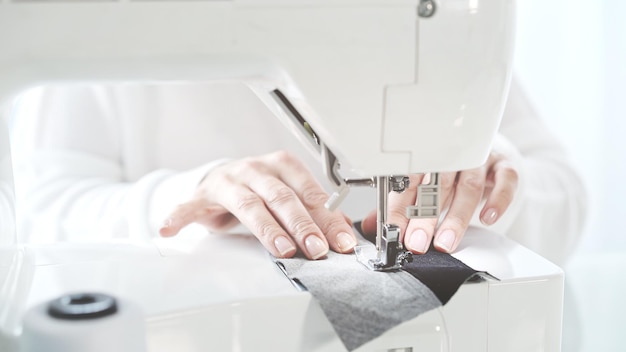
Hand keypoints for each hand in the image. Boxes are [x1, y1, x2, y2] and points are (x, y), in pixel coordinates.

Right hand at [159, 151, 357, 259]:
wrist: (221, 177)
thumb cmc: (259, 189)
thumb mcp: (289, 195)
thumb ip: (314, 212)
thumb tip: (345, 234)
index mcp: (282, 166)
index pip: (309, 192)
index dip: (327, 218)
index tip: (340, 241)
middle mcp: (256, 169)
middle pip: (282, 197)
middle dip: (302, 225)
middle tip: (316, 249)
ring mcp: (228, 181)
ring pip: (249, 204)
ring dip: (266, 229)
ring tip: (281, 249)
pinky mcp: (202, 195)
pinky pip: (191, 206)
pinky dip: (181, 217)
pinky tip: (171, 229)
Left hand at [361, 152, 518, 253]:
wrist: (491, 148)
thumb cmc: (452, 170)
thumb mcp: (425, 183)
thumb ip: (399, 205)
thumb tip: (371, 226)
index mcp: (427, 159)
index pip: (408, 182)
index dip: (400, 208)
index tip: (393, 233)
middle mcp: (452, 156)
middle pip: (436, 186)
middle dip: (424, 217)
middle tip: (416, 242)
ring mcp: (479, 159)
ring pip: (467, 186)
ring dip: (455, 216)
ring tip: (445, 242)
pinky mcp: (504, 164)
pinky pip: (506, 179)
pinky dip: (498, 199)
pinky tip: (487, 218)